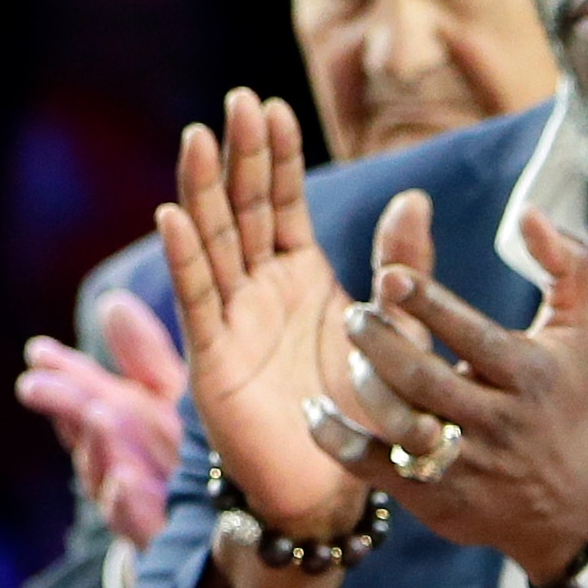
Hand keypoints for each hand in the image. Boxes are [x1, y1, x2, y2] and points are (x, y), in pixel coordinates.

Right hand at [15, 287, 186, 548]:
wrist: (218, 527)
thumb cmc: (186, 451)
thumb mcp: (172, 395)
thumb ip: (142, 355)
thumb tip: (111, 301)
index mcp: (114, 419)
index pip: (80, 390)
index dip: (59, 371)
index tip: (39, 350)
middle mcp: (112, 456)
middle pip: (81, 428)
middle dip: (61, 405)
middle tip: (38, 384)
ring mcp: (125, 495)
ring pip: (102, 469)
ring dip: (98, 443)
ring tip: (99, 414)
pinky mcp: (148, 530)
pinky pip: (132, 516)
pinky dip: (126, 499)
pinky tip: (127, 479)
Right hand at [153, 90, 372, 587]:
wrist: (339, 487)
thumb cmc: (368, 413)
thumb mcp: (398, 328)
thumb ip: (402, 265)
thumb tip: (415, 196)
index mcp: (302, 276)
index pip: (281, 202)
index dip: (275, 156)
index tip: (273, 105)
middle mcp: (260, 289)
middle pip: (240, 209)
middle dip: (237, 155)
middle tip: (236, 100)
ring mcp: (233, 319)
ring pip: (212, 241)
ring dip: (201, 190)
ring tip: (197, 137)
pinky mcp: (215, 356)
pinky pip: (197, 298)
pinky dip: (184, 256)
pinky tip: (172, 213)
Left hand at [322, 193, 587, 587]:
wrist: (576, 510)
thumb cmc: (567, 402)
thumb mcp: (582, 332)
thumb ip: (566, 265)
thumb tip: (532, 211)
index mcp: (529, 375)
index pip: (472, 337)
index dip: (429, 305)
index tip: (390, 275)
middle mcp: (497, 421)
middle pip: (425, 380)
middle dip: (382, 344)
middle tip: (353, 315)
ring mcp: (464, 463)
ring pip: (399, 421)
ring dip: (364, 384)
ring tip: (350, 353)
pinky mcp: (433, 497)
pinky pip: (372, 465)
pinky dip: (336, 438)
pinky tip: (315, 410)